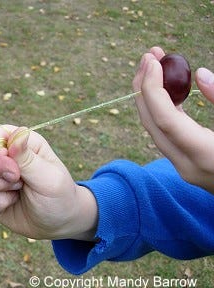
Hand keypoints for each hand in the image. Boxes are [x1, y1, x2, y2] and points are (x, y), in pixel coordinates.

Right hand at [0, 125, 97, 239]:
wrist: (56, 223)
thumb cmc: (59, 197)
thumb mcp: (49, 178)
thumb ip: (28, 159)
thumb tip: (18, 134)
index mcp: (19, 141)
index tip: (15, 175)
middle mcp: (1, 153)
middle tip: (19, 187)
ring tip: (15, 198)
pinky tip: (4, 208)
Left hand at [133, 46, 213, 192]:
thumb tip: (200, 75)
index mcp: (206, 155)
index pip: (165, 119)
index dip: (153, 87)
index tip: (152, 59)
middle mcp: (187, 166)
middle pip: (151, 123)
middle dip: (145, 86)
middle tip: (150, 55)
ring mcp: (185, 168)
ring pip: (155, 129)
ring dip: (152, 96)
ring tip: (157, 65)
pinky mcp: (187, 165)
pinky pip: (166, 134)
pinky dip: (163, 110)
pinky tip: (170, 89)